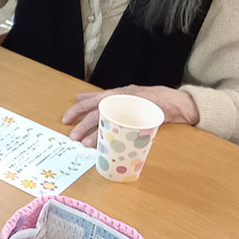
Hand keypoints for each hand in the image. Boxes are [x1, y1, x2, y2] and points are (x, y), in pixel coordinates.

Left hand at [62, 85, 199, 147]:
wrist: (173, 102)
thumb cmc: (145, 99)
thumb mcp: (122, 93)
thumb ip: (101, 97)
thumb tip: (80, 98)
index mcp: (114, 94)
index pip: (91, 101)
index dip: (76, 110)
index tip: (65, 120)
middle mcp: (120, 99)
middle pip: (97, 112)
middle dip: (83, 125)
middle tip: (72, 136)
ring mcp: (131, 109)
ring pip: (109, 121)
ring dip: (96, 134)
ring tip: (86, 143)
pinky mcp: (141, 119)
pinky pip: (124, 130)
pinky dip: (114, 138)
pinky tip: (107, 145)